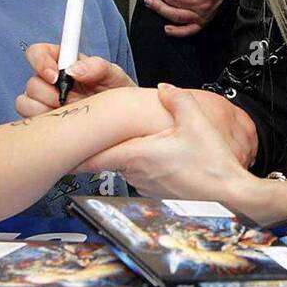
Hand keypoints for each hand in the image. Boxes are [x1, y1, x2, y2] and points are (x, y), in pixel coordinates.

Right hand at [16, 42, 134, 117]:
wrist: (121, 121)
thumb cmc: (117, 94)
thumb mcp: (114, 76)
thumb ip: (98, 67)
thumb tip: (74, 69)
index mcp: (63, 62)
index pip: (37, 52)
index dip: (40, 62)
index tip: (55, 76)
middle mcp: (49, 81)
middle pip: (31, 83)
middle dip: (49, 94)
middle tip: (70, 101)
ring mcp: (43, 102)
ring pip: (25, 103)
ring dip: (46, 110)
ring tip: (71, 113)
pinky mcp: (41, 122)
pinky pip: (29, 123)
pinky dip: (44, 126)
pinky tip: (64, 126)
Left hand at [77, 84, 257, 201]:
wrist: (230, 197)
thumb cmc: (213, 166)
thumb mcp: (197, 124)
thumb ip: (178, 100)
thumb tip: (163, 89)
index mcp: (137, 154)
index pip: (91, 156)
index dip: (71, 151)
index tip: (56, 145)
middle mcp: (135, 173)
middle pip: (106, 159)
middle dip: (98, 147)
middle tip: (87, 136)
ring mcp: (144, 186)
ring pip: (123, 168)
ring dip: (123, 157)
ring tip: (130, 143)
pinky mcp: (156, 194)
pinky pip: (140, 177)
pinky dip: (141, 167)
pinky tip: (158, 160)